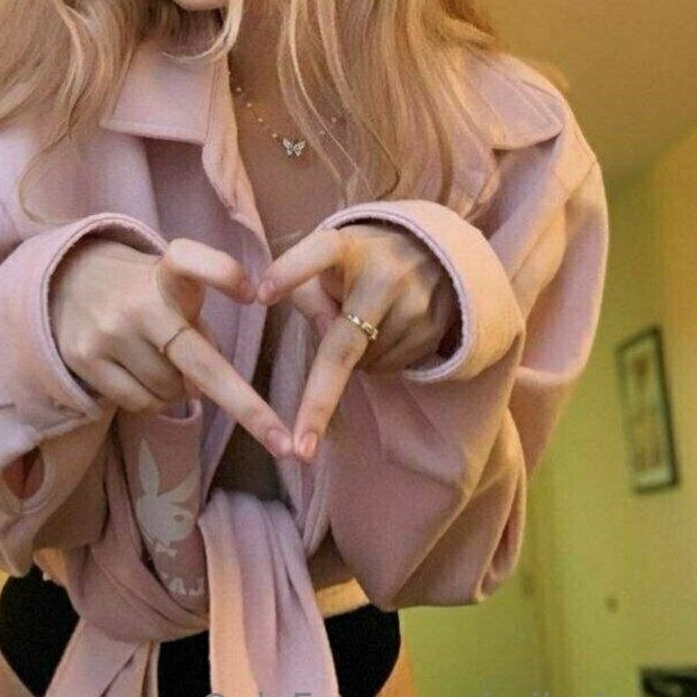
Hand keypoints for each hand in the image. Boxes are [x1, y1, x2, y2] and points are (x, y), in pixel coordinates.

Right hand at [49, 236, 294, 458]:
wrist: (65, 283)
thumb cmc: (143, 290)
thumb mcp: (174, 287)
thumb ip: (198, 323)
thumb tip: (203, 388)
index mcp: (167, 272)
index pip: (193, 261)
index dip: (223, 274)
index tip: (251, 295)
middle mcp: (139, 302)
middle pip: (201, 361)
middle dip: (246, 407)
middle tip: (283, 443)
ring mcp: (110, 333)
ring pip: (172, 390)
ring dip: (183, 389)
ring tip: (167, 363)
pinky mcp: (86, 360)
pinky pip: (142, 403)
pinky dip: (156, 400)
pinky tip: (146, 376)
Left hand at [255, 222, 460, 460]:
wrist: (434, 251)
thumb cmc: (357, 260)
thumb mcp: (328, 262)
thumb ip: (310, 295)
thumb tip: (326, 334)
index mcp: (347, 248)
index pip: (317, 253)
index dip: (290, 273)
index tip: (261, 296)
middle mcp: (385, 274)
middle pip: (342, 348)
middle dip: (319, 402)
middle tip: (300, 448)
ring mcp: (416, 304)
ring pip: (366, 365)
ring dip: (352, 361)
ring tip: (362, 322)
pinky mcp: (436, 329)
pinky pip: (392, 368)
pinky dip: (377, 362)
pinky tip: (384, 331)